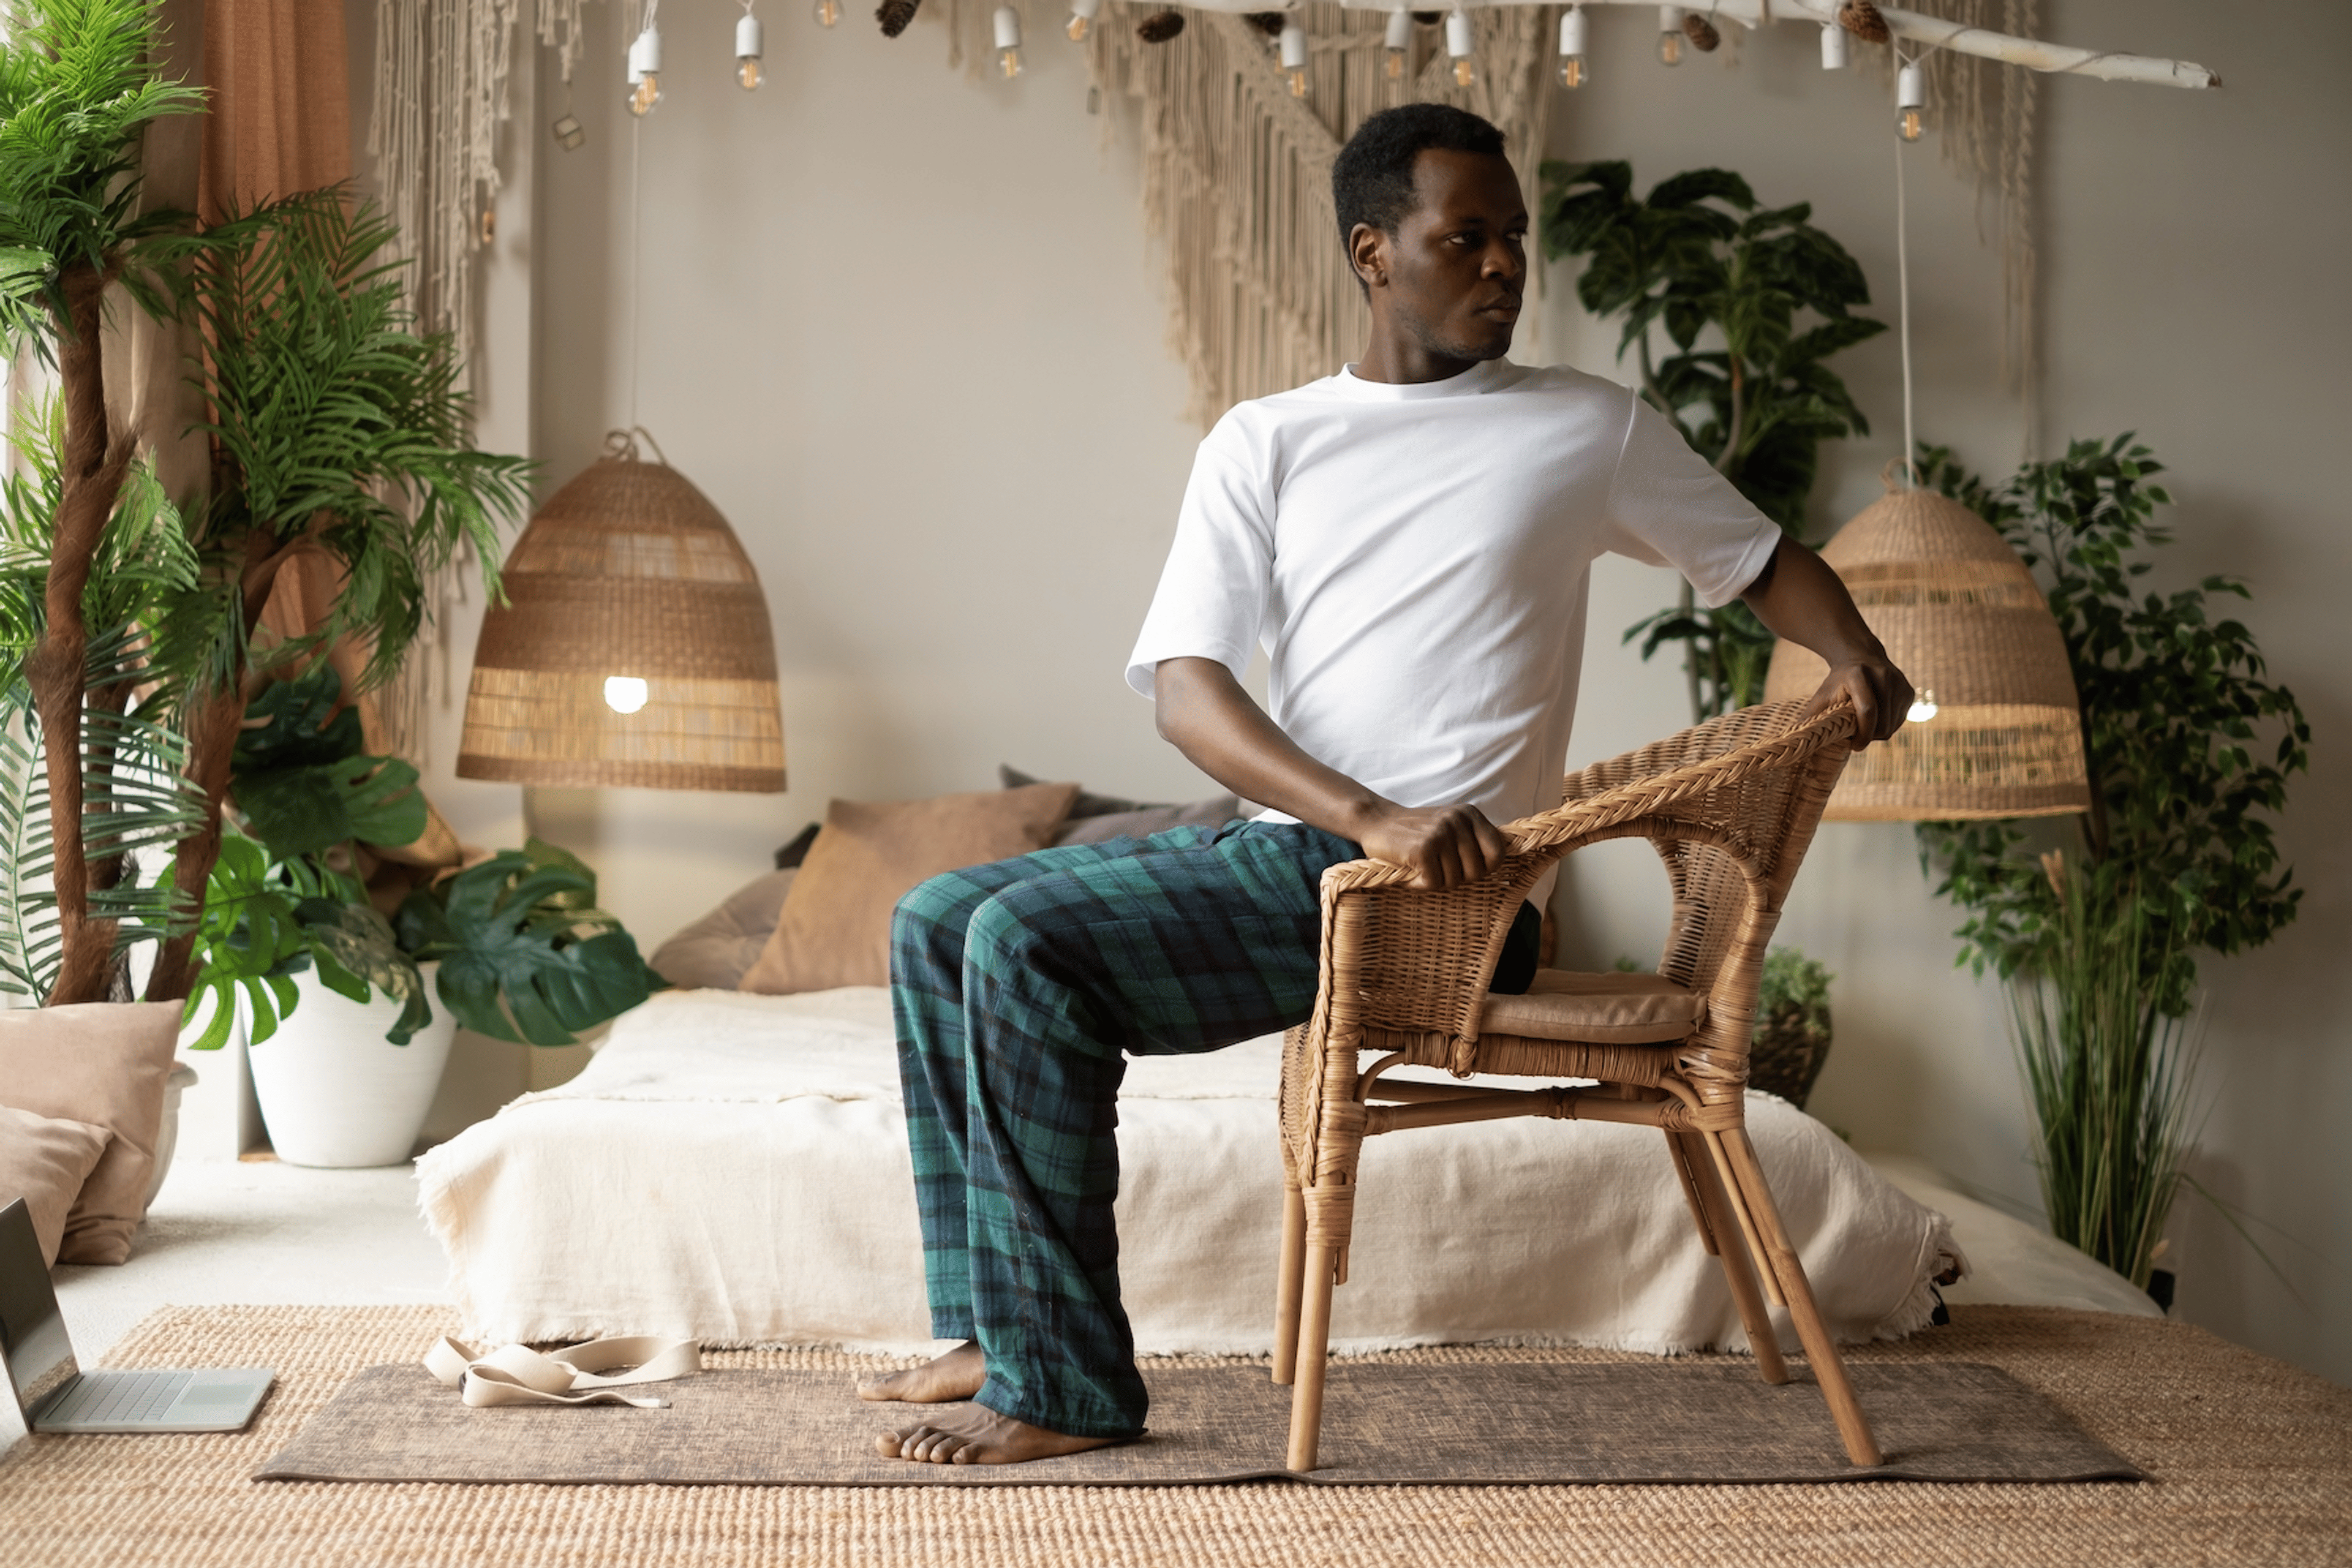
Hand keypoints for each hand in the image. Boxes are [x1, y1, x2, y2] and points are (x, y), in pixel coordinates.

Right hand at [1351, 800, 1509, 889]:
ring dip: (1435, 880)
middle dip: (1456, 877)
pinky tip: (1410, 870)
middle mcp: (1458, 821)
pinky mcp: (1423, 849)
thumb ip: (1472, 840)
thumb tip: (1498, 865)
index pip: (1497, 852)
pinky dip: (1419, 884)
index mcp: (1470, 814)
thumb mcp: (1450, 826)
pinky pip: (1433, 883)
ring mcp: (1441, 833)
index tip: (1465, 867)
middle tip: (1436, 867)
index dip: (1484, 868)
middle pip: (1476, 872)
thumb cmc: (1415, 831)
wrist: (1376, 820)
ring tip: (1420, 865)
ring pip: (1454, 880)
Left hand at [1801, 656, 1913, 749]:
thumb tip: (1796, 745)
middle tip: (1855, 737)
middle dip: (1868, 736)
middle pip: (1882, 722)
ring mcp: (1900, 683)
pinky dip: (1887, 725)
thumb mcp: (1821, 697)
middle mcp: (1883, 676)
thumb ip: (1810, 719)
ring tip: (1863, 724)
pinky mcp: (1909, 691)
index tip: (1855, 747)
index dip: (1863, 734)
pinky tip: (1876, 716)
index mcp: (1858, 675)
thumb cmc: (1836, 683)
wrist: (1860, 658)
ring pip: (1892, 725)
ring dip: (1877, 732)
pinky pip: (1900, 721)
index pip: (1867, 710)